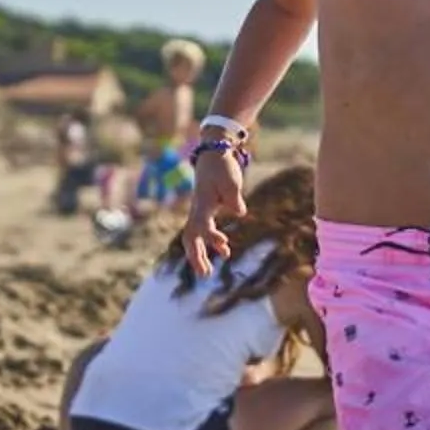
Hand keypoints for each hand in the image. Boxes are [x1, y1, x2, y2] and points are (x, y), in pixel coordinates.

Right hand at [178, 148, 246, 279]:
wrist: (213, 154)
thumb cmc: (223, 166)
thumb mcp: (232, 181)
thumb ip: (235, 198)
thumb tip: (239, 213)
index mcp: (203, 203)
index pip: (201, 225)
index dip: (210, 238)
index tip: (224, 246)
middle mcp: (198, 210)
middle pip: (190, 237)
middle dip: (195, 257)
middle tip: (204, 275)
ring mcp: (199, 211)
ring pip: (193, 237)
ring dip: (199, 255)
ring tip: (207, 272)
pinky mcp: (205, 211)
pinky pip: (202, 232)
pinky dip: (210, 243)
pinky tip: (225, 251)